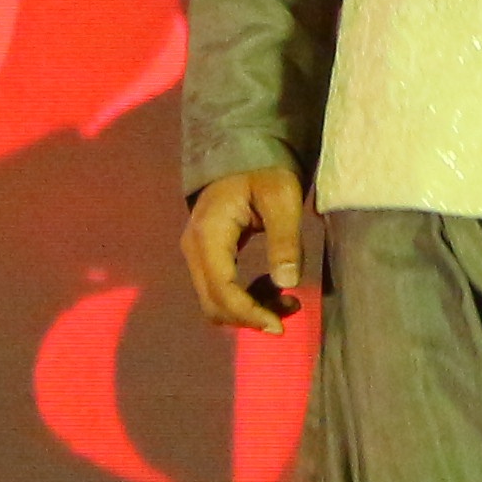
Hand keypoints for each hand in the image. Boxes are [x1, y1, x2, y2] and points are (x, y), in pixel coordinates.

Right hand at [184, 166, 311, 329]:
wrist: (246, 155)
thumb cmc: (266, 172)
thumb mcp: (282, 199)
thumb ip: (285, 240)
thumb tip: (287, 284)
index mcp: (209, 235)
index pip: (222, 289)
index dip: (248, 313)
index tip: (278, 326)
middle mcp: (194, 249)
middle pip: (213, 303)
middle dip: (249, 316)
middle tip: (287, 315)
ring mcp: (197, 254)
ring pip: (215, 301)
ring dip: (248, 310)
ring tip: (287, 303)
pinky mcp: (207, 257)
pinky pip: (220, 290)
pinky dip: (245, 299)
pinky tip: (273, 289)